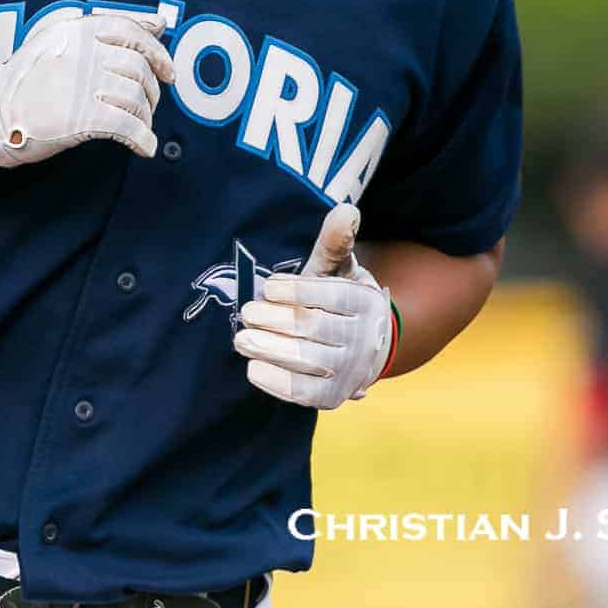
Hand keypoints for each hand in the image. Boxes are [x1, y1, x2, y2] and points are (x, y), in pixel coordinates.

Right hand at [0, 13, 175, 170]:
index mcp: (79, 28)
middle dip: (152, 91)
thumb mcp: (58, 35)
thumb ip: (108, 24)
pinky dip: (143, 140)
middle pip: (140, 69)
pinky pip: (129, 127)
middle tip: (148, 105)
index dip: (158, 53)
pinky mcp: (83, 117)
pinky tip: (144, 147)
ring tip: (139, 126)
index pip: (134, 32)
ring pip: (137, 99)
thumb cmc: (26, 77)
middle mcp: (85, 52)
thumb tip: (160, 22)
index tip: (168, 72)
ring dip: (145, 117)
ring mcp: (84, 84)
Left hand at [233, 202, 395, 409]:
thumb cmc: (337, 299)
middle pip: (315, 329)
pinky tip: (253, 368)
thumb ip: (335, 242)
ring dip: (270, 350)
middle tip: (245, 313)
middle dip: (276, 321)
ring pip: (307, 361)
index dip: (298, 291)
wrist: (360, 345)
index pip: (332, 296)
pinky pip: (304, 392)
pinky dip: (277, 382)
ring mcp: (351, 372)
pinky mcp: (334, 398)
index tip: (269, 286)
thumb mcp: (338, 268)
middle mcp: (365, 339)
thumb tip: (347, 209)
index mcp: (366, 302)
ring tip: (241, 339)